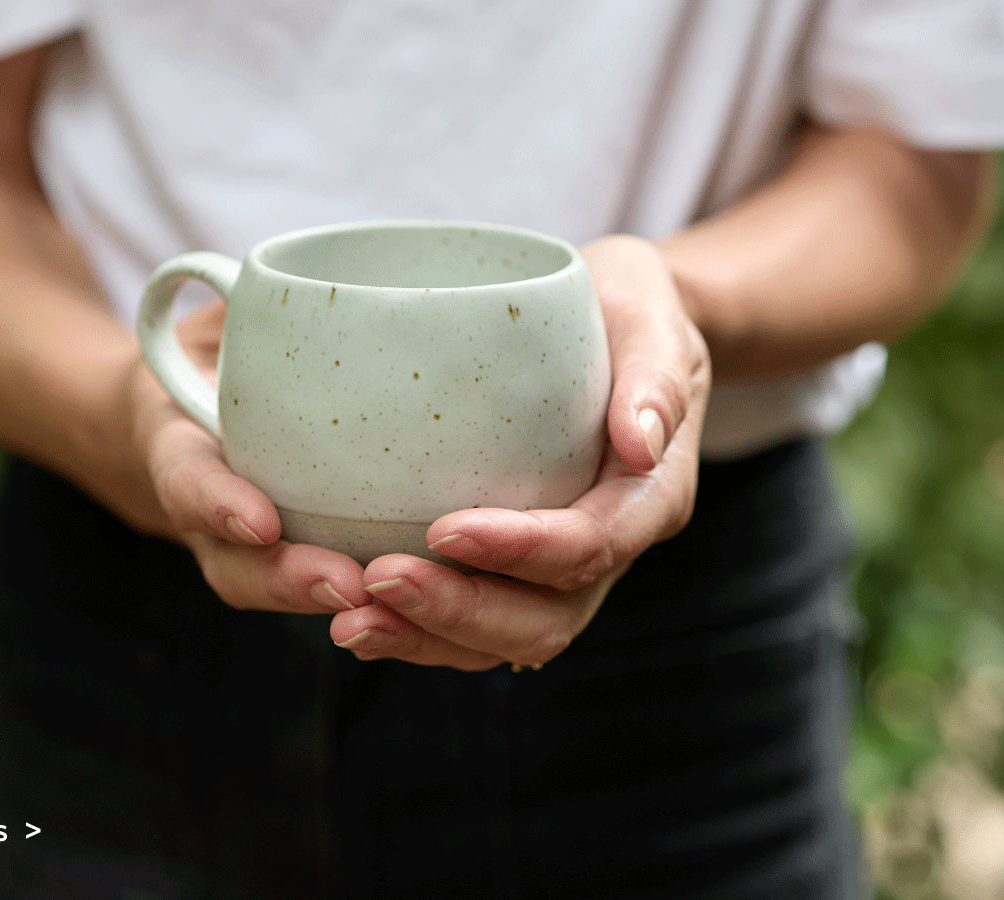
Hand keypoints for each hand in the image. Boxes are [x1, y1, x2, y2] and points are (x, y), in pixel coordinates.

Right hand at [111, 299, 371, 615]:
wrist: (191, 413)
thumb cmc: (220, 351)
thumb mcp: (220, 315)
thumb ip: (250, 300)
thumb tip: (291, 275)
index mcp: (178, 445)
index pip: (187, 478)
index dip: (216, 503)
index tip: (258, 522)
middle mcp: (210, 512)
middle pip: (236, 566)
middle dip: (287, 580)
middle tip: (345, 585)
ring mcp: (248, 549)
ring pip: (279, 592)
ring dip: (332, 605)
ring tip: (388, 608)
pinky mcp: (298, 557)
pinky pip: (324, 591)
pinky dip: (369, 605)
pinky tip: (428, 604)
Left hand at [325, 235, 710, 669]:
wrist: (618, 330)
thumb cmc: (627, 313)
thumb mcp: (651, 318)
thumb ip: (655, 377)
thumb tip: (641, 441)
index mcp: (650, 496)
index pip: (591, 545)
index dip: (520, 551)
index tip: (442, 528)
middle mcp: (609, 549)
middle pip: (544, 619)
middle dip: (459, 612)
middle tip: (376, 581)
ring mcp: (562, 571)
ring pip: (505, 640)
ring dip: (426, 638)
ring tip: (348, 620)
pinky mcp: (518, 571)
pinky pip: (474, 627)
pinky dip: (416, 632)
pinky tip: (353, 615)